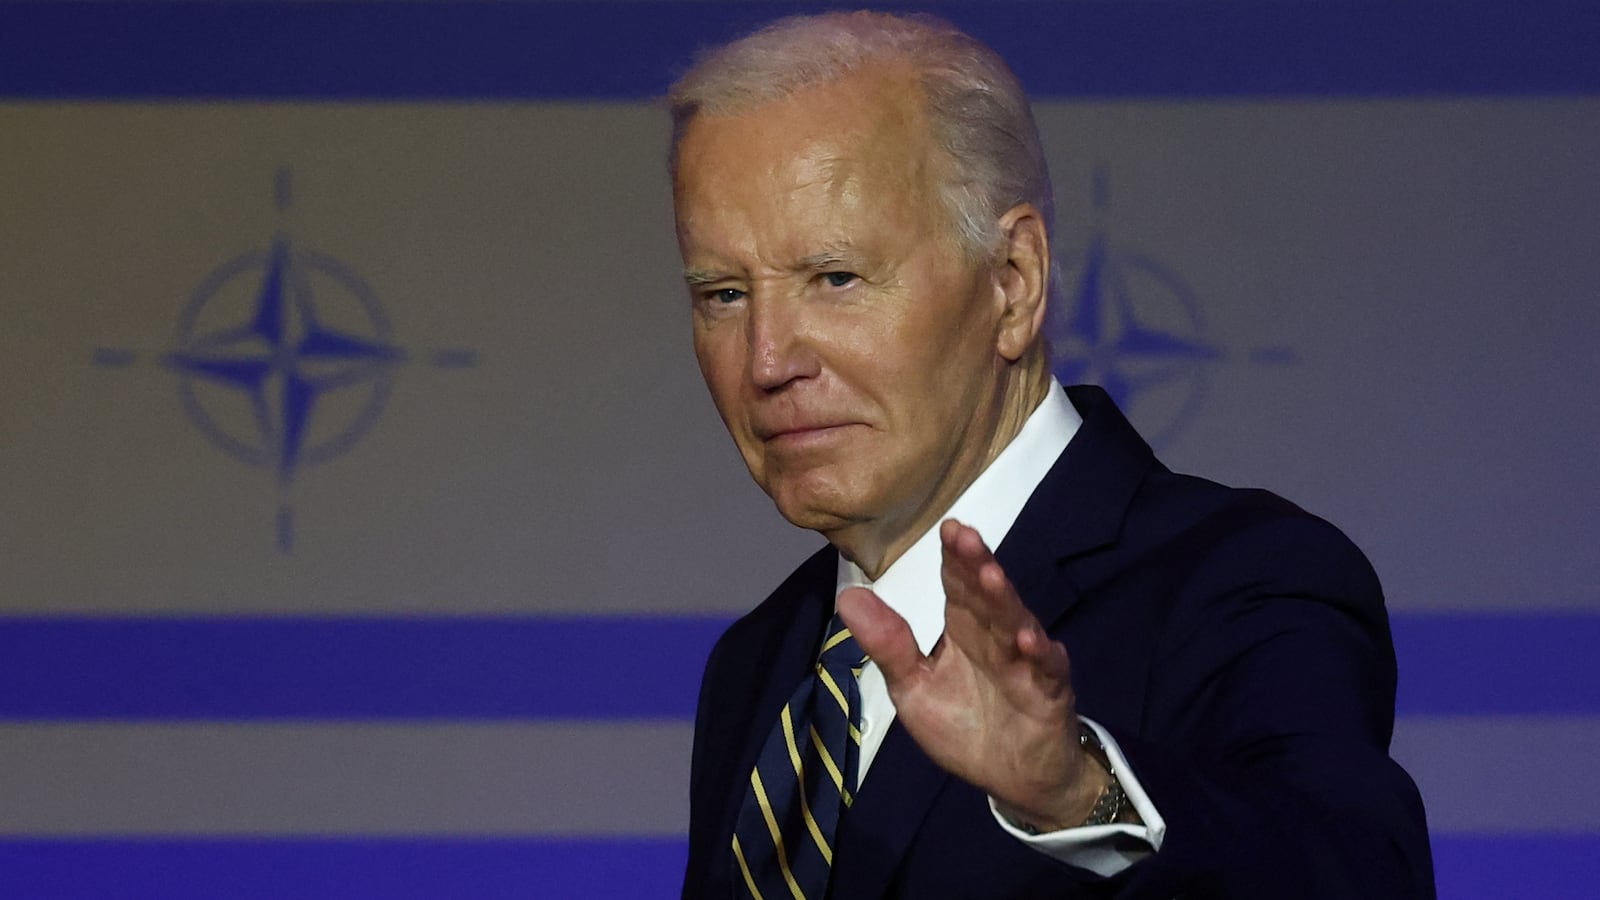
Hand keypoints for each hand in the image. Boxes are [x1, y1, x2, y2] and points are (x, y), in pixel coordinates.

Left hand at [836, 519, 1110, 830]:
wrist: (1016, 779)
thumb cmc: (966, 727)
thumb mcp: (914, 688)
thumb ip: (888, 645)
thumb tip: (848, 596)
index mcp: (963, 630)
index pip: (957, 585)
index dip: (953, 558)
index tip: (948, 526)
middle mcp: (995, 637)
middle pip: (985, 595)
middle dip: (976, 565)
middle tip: (964, 535)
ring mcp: (1025, 662)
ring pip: (1015, 623)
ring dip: (1004, 600)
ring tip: (991, 577)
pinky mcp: (1048, 693)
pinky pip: (1045, 670)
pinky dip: (1038, 654)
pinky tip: (1027, 641)